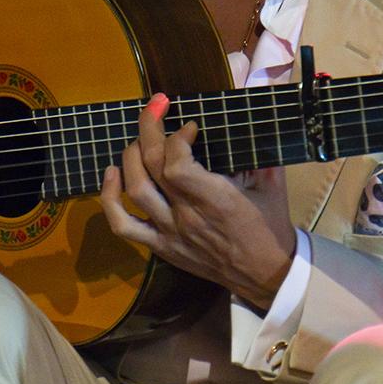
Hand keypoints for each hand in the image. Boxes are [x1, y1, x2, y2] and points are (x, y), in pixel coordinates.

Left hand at [99, 93, 295, 309]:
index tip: (190, 127)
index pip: (177, 164)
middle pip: (152, 167)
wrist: (265, 276)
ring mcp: (169, 232)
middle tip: (157, 107)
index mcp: (217, 200)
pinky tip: (111, 174)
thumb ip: (259, 153)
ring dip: (130, 156)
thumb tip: (245, 121)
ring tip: (140, 140)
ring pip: (135, 190)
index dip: (176, 137)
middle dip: (149, 128)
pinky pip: (123, 225)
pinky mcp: (160, 246)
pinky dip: (109, 198)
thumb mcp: (273, 185)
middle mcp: (188, 216)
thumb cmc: (270, 227)